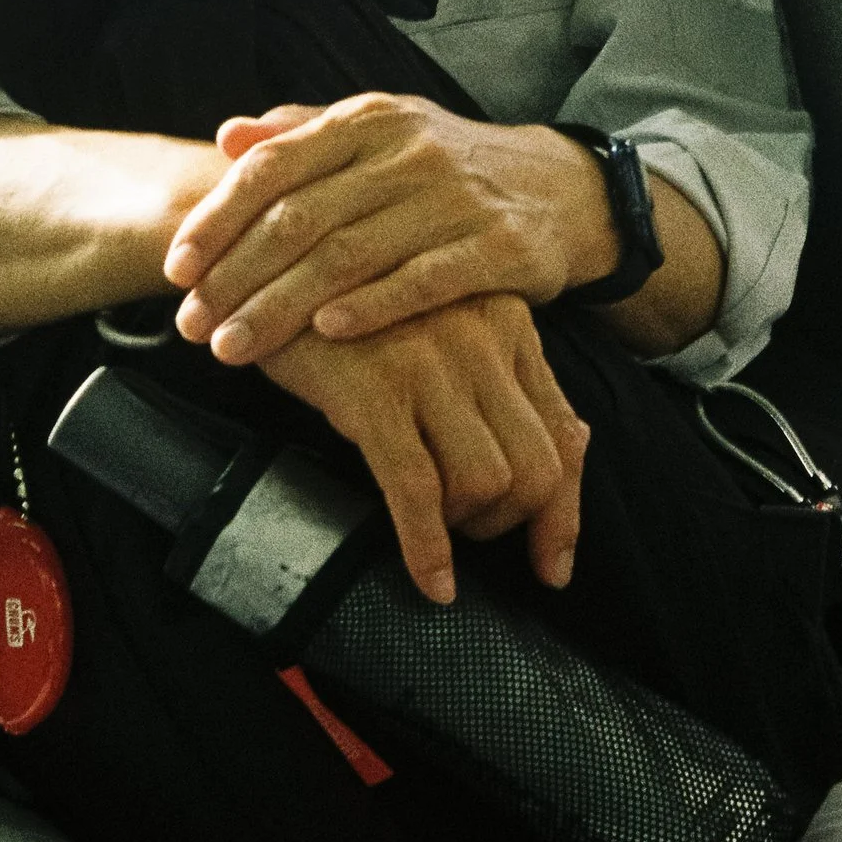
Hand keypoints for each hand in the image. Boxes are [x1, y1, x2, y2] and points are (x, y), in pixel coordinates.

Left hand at [164, 93, 614, 363]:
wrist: (563, 188)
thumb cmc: (450, 169)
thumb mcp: (382, 134)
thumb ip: (305, 133)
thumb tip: (229, 135)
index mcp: (368, 120)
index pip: (274, 166)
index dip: (218, 219)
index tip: (176, 269)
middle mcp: (408, 151)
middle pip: (302, 218)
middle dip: (237, 278)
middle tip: (192, 326)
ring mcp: (455, 197)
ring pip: (350, 255)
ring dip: (282, 307)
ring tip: (235, 348)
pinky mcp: (498, 246)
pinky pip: (425, 279)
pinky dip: (373, 306)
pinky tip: (327, 333)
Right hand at [257, 296, 589, 604]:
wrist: (267, 260)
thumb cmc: (358, 308)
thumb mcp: (447, 327)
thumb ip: (508, 379)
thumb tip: (574, 446)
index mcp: (511, 324)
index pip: (566, 437)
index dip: (564, 516)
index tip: (550, 567)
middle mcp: (484, 338)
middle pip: (537, 469)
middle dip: (509, 525)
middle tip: (467, 534)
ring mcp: (430, 363)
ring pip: (487, 482)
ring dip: (464, 528)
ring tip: (432, 529)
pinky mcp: (373, 390)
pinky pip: (419, 491)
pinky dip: (428, 548)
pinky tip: (428, 580)